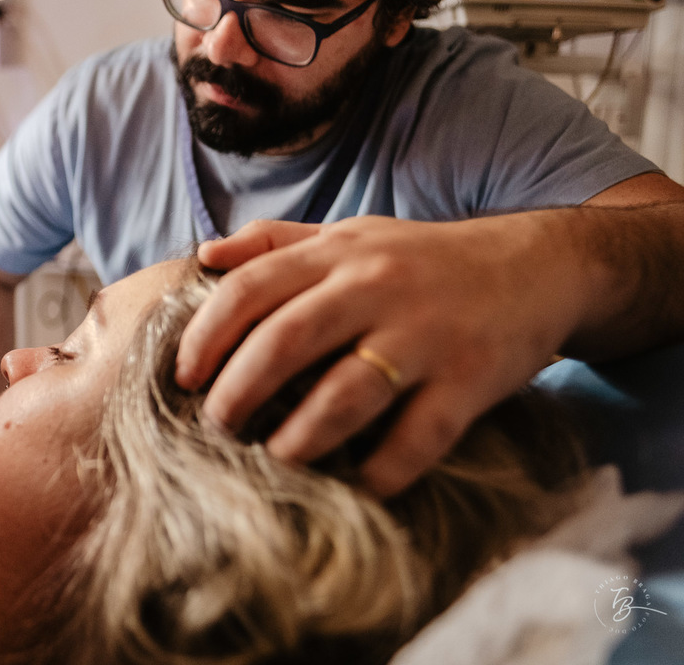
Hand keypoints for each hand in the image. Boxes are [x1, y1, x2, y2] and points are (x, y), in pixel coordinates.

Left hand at [175, 215, 586, 495]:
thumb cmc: (421, 259)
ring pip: (345, 394)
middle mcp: (375, 289)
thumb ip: (276, 242)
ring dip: (298, 438)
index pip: (251, 287)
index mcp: (337, 255)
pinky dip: (380, 471)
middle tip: (217, 427)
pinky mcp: (469, 381)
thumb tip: (204, 255)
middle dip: (238, 392)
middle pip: (285, 341)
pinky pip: (417, 438)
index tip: (184, 377)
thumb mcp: (349, 233)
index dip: (207, 335)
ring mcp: (424, 336)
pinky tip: (354, 486)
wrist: (535, 267)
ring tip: (273, 461)